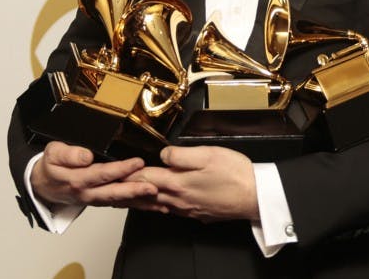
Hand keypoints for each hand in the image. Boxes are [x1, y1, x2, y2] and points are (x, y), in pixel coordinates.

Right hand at [30, 142, 160, 210]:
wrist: (43, 185)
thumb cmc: (51, 166)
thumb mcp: (53, 154)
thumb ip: (68, 154)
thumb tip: (86, 156)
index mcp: (77, 180)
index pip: (101, 174)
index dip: (119, 169)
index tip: (137, 162)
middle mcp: (88, 193)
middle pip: (114, 193)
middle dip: (135, 191)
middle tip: (154, 187)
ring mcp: (95, 200)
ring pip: (120, 202)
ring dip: (140, 202)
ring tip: (160, 200)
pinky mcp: (101, 201)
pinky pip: (120, 204)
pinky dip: (137, 205)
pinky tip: (154, 205)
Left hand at [128, 145, 257, 221]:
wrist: (256, 197)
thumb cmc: (235, 174)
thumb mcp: (207, 154)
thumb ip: (181, 154)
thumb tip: (163, 154)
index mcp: (178, 183)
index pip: (145, 177)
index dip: (129, 172)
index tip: (115, 170)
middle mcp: (179, 200)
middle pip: (147, 195)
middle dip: (128, 190)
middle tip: (112, 188)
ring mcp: (188, 209)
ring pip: (157, 205)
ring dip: (141, 200)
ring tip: (127, 197)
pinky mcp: (198, 214)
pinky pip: (172, 210)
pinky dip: (158, 206)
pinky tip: (158, 203)